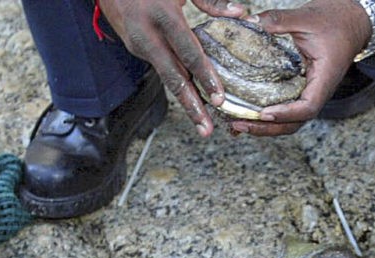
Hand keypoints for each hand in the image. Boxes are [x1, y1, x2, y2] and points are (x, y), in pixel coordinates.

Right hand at [96, 0, 247, 137]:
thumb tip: (239, 13)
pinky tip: (193, 98)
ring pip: (166, 77)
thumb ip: (210, 0)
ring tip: (202, 124)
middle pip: (173, 76)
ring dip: (185, 101)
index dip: (204, 76)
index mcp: (163, 15)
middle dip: (191, 105)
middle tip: (206, 129)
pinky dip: (178, 84)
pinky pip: (162, 68)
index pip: (187, 51)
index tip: (218, 98)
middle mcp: (148, 35)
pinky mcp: (135, 48)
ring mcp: (139, 44)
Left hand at [232, 0, 372, 135]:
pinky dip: (267, 114)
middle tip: (239, 124)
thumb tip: (250, 20)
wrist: (351, 20)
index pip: (308, 107)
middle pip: (295, 122)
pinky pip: (285, 107)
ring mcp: (309, 91)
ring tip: (238, 123)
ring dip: (264, 126)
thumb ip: (278, 20)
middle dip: (267, 128)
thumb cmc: (334, 20)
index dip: (286, 114)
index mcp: (324, 78)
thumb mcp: (306, 17)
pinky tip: (247, 110)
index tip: (264, 113)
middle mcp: (318, 91)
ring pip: (289, 120)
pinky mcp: (301, 88)